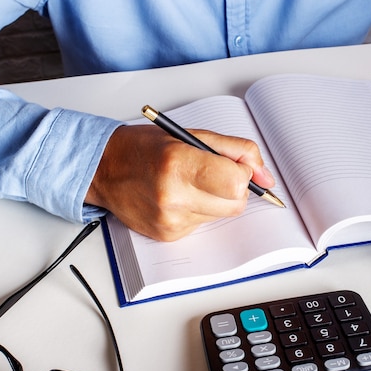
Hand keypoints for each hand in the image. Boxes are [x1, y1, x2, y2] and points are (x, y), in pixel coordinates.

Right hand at [85, 125, 275, 240]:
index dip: (243, 174)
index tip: (233, 165)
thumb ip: (236, 151)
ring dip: (214, 199)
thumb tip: (266, 177)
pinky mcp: (168, 235)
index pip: (236, 182)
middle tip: (213, 173)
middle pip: (235, 205)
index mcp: (179, 164)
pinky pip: (202, 225)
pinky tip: (177, 197)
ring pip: (221, 216)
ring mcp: (170, 220)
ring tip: (188, 183)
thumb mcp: (192, 135)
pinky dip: (198, 210)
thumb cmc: (145, 148)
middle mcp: (173, 196)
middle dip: (234, 189)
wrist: (104, 169)